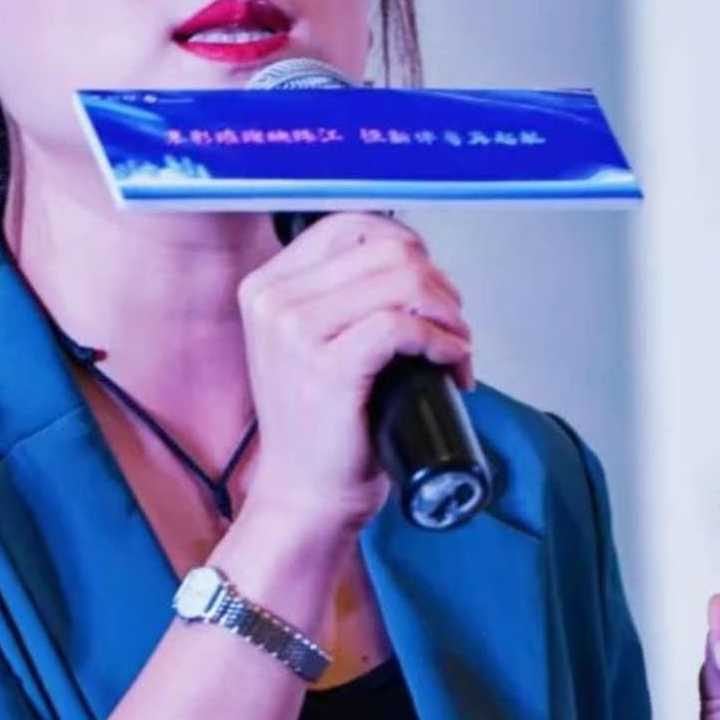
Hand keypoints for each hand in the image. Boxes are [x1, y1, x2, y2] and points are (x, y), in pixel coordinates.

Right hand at [234, 215, 472, 525]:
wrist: (305, 494)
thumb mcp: (312, 342)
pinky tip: (451, 362)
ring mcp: (295, 332)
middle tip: (450, 324)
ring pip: (403, 280)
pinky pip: (404, 326)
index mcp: (266, 286)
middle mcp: (273, 301)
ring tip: (454, 346)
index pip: (351, 225)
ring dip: (449, 312)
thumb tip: (412, 259)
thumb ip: (342, 294)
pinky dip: (443, 341)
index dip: (408, 248)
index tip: (426, 286)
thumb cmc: (321, 425)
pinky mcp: (327, 367)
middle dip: (438, 284)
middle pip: (388, 248)